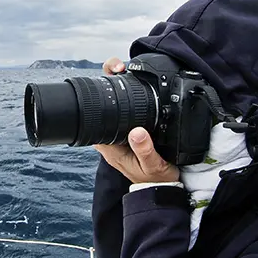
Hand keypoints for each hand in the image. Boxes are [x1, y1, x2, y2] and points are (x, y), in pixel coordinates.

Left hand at [94, 58, 179, 184]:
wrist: (162, 189)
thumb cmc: (156, 179)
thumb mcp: (154, 166)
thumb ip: (145, 151)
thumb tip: (137, 132)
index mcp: (111, 146)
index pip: (95, 116)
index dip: (100, 93)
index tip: (112, 76)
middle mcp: (110, 139)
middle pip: (101, 107)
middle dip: (107, 84)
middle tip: (120, 68)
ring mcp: (119, 136)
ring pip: (112, 108)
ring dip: (118, 89)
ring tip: (127, 70)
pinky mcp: (129, 135)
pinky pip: (124, 113)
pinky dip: (129, 99)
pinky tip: (136, 87)